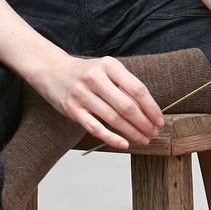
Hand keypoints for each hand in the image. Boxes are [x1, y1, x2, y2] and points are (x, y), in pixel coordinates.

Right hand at [25, 51, 165, 151]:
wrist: (51, 70)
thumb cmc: (84, 73)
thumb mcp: (105, 69)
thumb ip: (124, 85)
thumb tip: (149, 110)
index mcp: (109, 66)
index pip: (137, 89)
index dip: (151, 108)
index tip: (159, 120)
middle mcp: (95, 78)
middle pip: (127, 106)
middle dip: (144, 123)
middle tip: (153, 133)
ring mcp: (82, 94)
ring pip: (113, 119)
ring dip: (132, 132)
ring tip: (142, 139)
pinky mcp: (72, 109)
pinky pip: (96, 128)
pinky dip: (111, 138)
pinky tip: (123, 143)